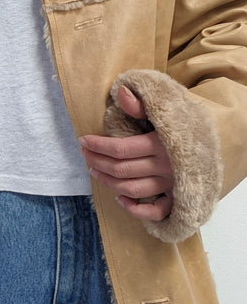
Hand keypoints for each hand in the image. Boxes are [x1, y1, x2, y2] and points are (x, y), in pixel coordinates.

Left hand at [79, 86, 173, 220]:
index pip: (120, 148)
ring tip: (94, 171)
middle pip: (121, 169)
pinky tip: (120, 200)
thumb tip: (120, 92)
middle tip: (84, 155)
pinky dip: (135, 209)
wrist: (221, 139)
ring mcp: (170, 184)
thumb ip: (142, 105)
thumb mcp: (166, 110)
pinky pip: (154, 211)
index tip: (83, 141)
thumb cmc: (186, 125)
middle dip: (97, 162)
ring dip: (108, 182)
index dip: (97, 145)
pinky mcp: (177, 197)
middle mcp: (164, 166)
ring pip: (131, 189)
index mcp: (160, 143)